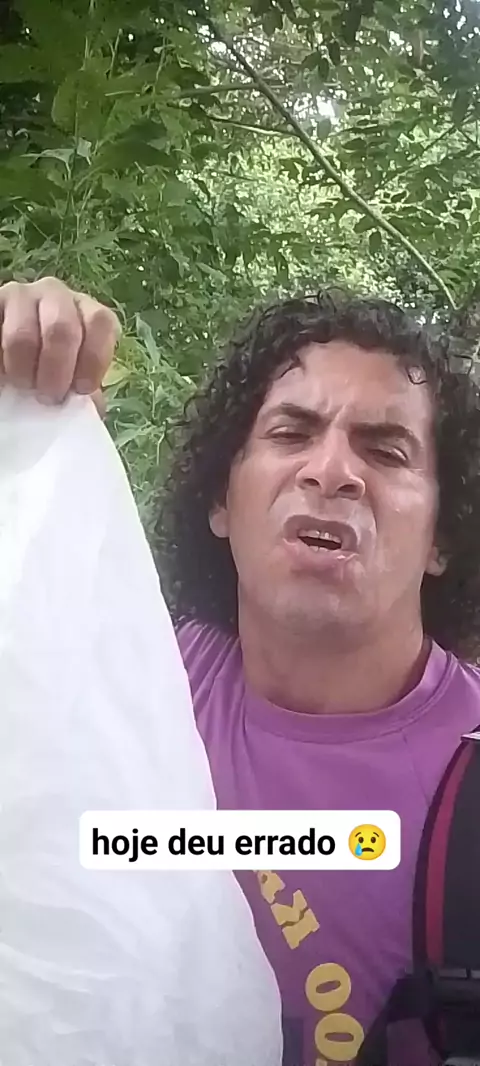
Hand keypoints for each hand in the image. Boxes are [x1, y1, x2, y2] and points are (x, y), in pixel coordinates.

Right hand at [0, 277, 119, 409]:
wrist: (15, 360)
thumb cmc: (50, 370)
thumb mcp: (74, 376)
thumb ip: (85, 387)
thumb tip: (93, 408)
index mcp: (86, 311)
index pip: (100, 323)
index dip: (94, 359)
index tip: (81, 389)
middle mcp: (56, 296)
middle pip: (62, 329)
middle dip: (56, 371)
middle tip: (48, 396)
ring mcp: (22, 296)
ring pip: (23, 335)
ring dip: (23, 370)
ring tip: (23, 385)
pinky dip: (2, 363)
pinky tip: (5, 374)